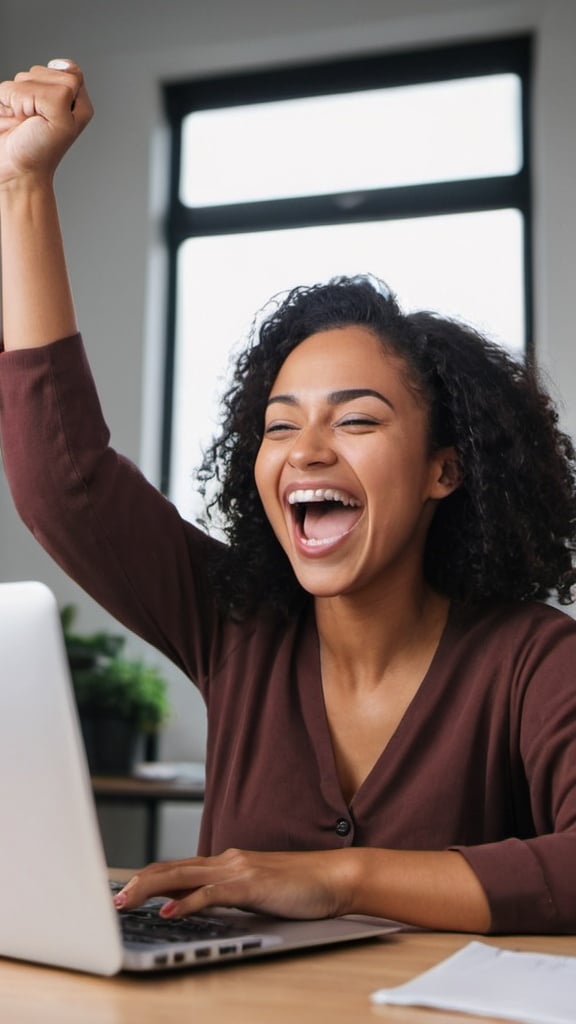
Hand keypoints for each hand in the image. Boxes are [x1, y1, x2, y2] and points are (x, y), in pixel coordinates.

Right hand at [0, 60, 92, 188]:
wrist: (13, 169)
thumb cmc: (40, 152)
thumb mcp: (64, 122)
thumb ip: (62, 89)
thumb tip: (46, 68)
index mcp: (75, 100)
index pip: (69, 72)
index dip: (59, 91)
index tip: (55, 115)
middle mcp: (55, 95)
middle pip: (44, 71)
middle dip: (37, 95)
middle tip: (36, 121)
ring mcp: (32, 95)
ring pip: (23, 76)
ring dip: (19, 101)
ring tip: (24, 122)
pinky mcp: (11, 98)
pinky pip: (5, 86)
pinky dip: (6, 102)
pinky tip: (13, 118)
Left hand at [113, 848, 354, 920]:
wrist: (335, 877)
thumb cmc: (300, 888)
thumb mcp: (256, 893)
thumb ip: (229, 897)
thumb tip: (200, 910)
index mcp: (227, 863)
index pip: (177, 867)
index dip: (147, 878)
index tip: (124, 893)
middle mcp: (227, 861)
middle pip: (171, 868)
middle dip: (138, 883)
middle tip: (113, 901)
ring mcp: (238, 870)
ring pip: (183, 875)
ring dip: (150, 889)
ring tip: (126, 903)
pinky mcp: (252, 885)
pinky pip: (212, 893)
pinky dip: (188, 902)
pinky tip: (171, 912)